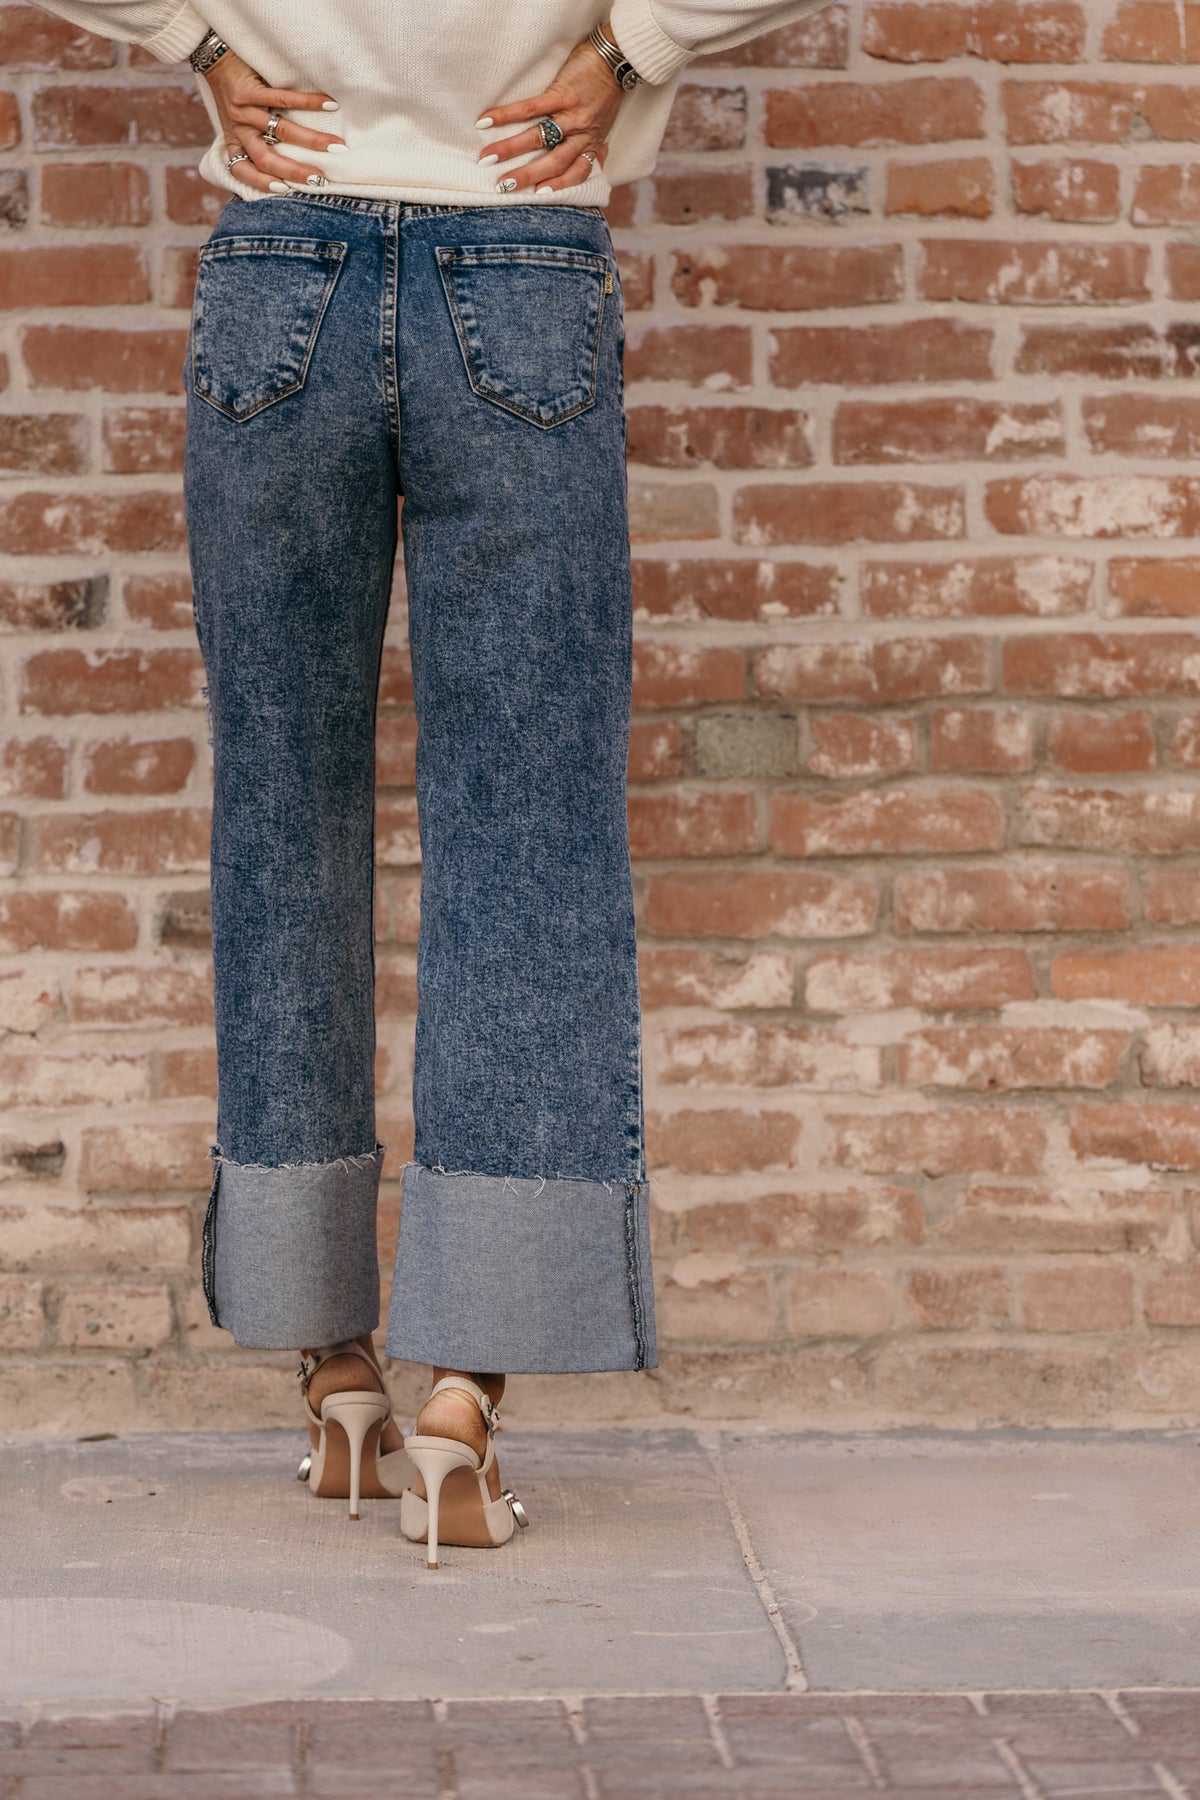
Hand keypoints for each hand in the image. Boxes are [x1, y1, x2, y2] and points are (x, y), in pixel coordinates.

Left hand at [202, 49, 345, 191]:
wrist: (215, 54)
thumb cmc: (233, 92)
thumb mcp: (237, 121)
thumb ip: (254, 139)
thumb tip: (289, 159)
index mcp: (234, 141)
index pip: (242, 170)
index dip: (261, 183)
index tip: (284, 189)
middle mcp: (237, 129)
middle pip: (266, 158)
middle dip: (295, 171)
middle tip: (320, 178)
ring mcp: (243, 109)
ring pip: (281, 131)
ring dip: (312, 140)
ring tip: (336, 145)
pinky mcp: (249, 88)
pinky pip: (283, 99)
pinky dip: (309, 103)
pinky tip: (330, 106)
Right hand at [475, 33, 620, 191]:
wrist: (617, 56)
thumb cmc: (607, 91)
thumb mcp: (606, 123)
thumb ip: (598, 142)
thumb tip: (598, 158)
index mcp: (591, 143)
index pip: (576, 173)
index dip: (558, 186)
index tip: (537, 195)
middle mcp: (582, 134)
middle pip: (554, 162)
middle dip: (527, 175)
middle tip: (502, 186)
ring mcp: (571, 114)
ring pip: (539, 138)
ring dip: (511, 149)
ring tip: (487, 157)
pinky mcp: (562, 93)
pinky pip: (532, 108)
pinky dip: (508, 115)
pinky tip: (487, 120)